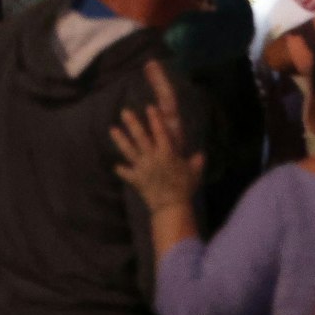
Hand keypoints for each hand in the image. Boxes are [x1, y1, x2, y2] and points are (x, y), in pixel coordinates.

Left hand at [111, 63, 202, 209]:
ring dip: (120, 139)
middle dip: (132, 123)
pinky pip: (127, 173)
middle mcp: (152, 158)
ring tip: (112, 129)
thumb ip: (197, 161)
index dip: (155, 119)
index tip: (149, 107)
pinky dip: (122, 170)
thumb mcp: (195, 172)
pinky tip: (117, 166)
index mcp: (167, 153)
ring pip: (129, 150)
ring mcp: (142, 168)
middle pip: (140, 137)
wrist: (171, 207)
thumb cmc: (185, 188)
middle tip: (125, 111)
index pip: (160, 132)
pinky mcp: (136, 180)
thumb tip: (201, 155)